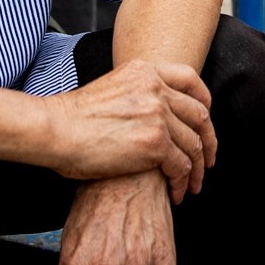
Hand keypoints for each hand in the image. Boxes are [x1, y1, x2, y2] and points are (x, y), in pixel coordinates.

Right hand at [47, 60, 215, 202]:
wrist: (55, 130)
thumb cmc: (73, 117)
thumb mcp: (111, 88)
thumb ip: (137, 94)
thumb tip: (152, 114)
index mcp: (146, 71)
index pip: (190, 79)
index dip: (204, 101)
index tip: (205, 120)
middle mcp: (157, 89)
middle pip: (199, 115)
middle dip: (208, 141)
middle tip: (207, 162)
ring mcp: (158, 114)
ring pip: (194, 145)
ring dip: (196, 169)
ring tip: (192, 186)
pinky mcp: (155, 143)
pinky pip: (181, 166)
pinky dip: (182, 182)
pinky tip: (176, 193)